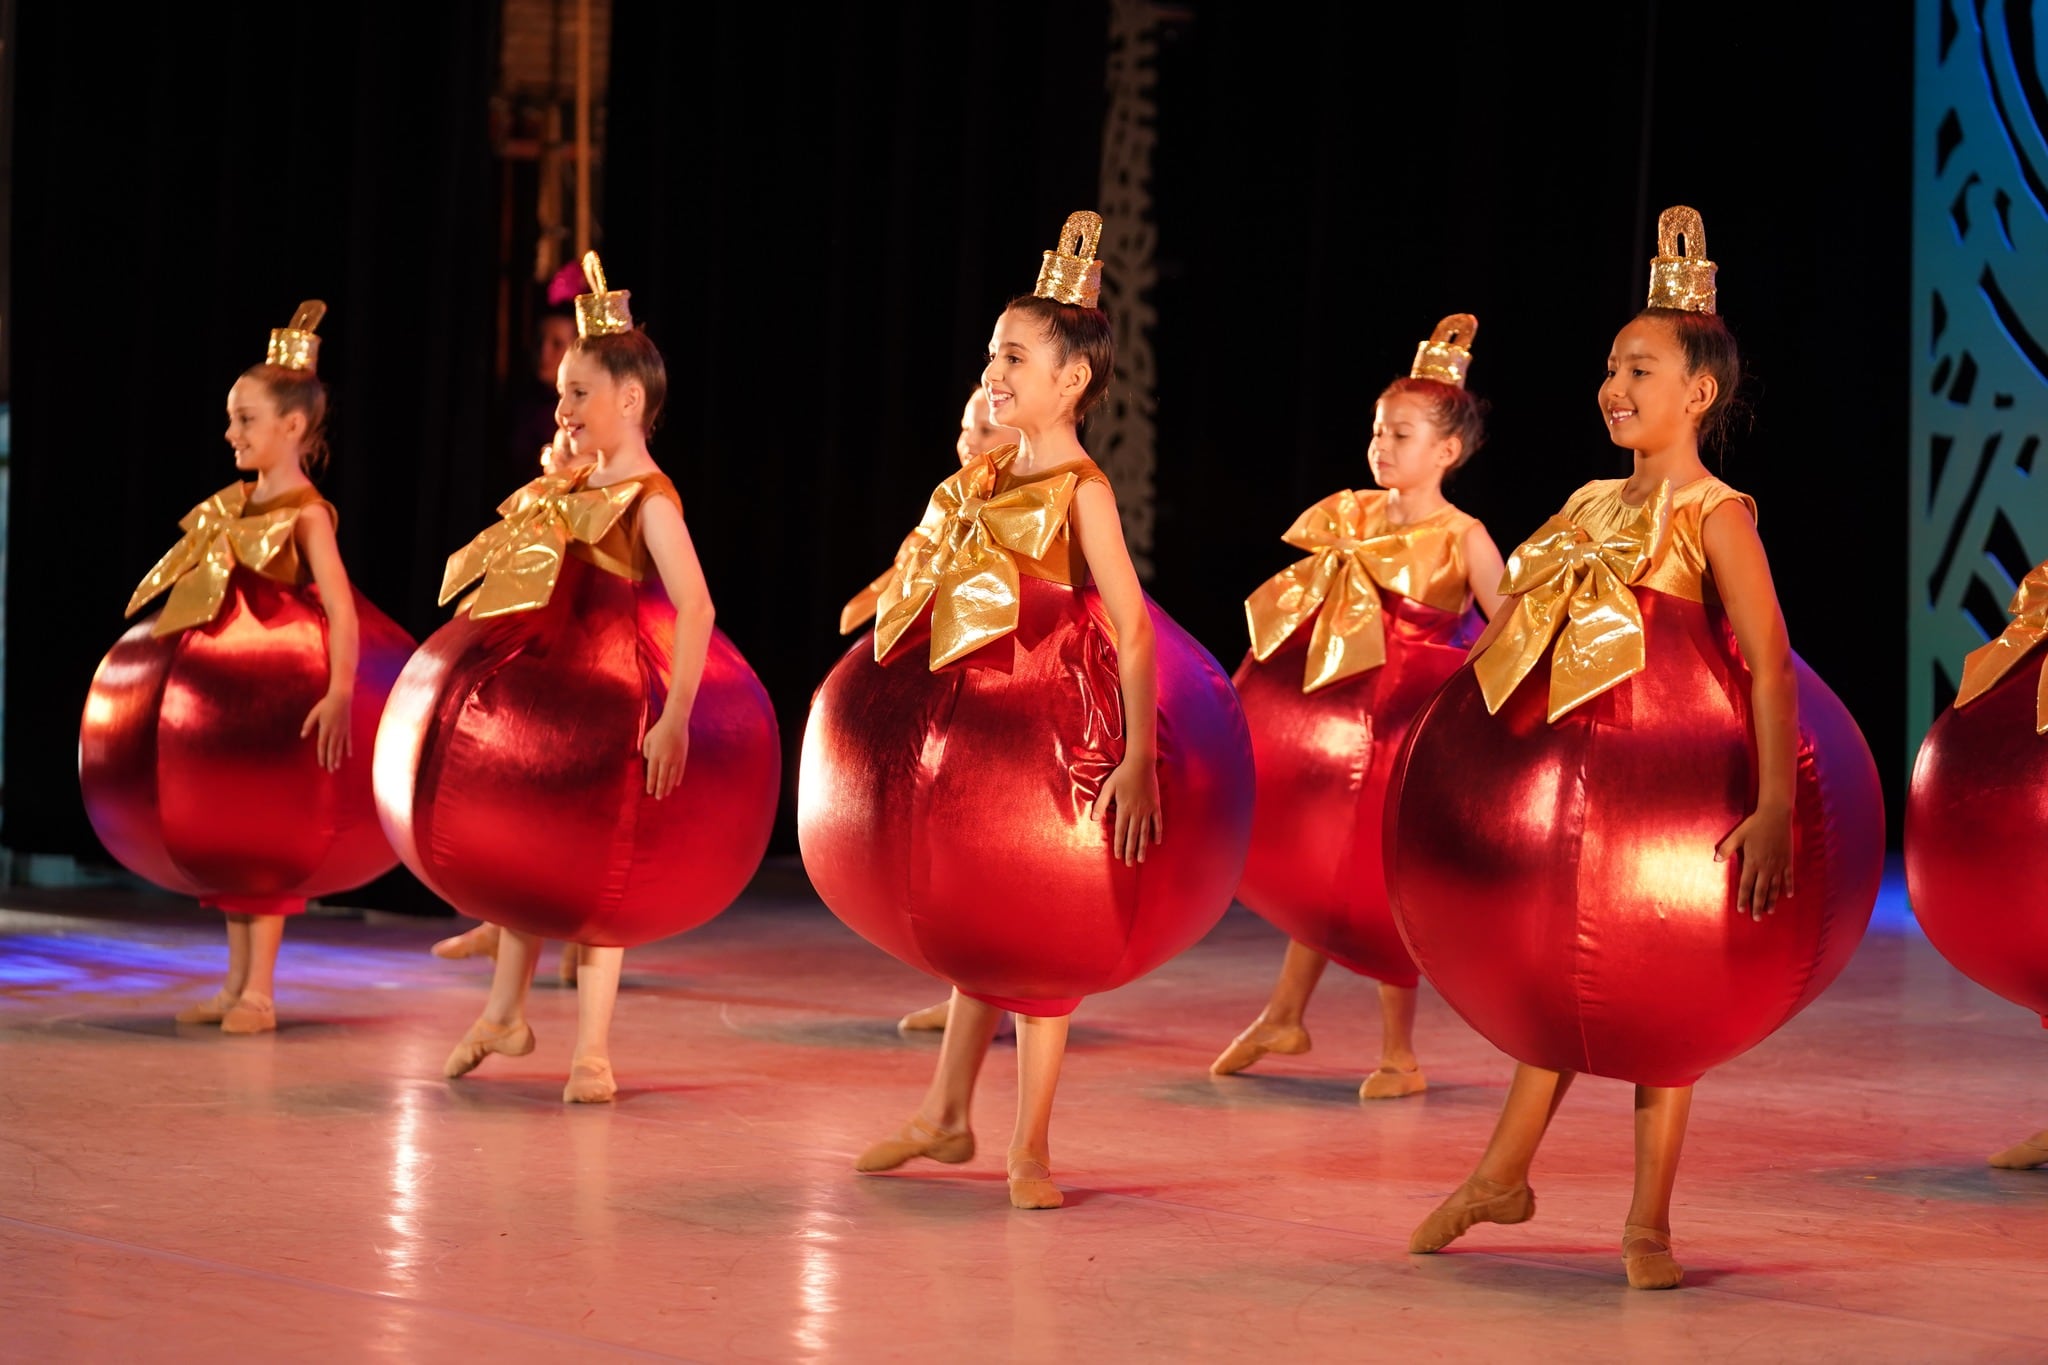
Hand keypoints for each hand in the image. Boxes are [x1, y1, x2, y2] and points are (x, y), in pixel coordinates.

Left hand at [300, 690, 352, 771]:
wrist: (341, 698)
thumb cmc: (325, 704)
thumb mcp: (314, 713)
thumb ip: (308, 725)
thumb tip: (302, 735)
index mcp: (325, 729)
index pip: (322, 745)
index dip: (322, 756)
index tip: (321, 764)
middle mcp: (334, 732)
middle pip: (332, 749)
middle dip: (331, 761)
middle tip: (330, 771)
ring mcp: (342, 731)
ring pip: (340, 747)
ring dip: (338, 758)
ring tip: (337, 767)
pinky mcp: (347, 729)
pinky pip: (348, 741)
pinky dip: (348, 748)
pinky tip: (349, 756)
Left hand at [642, 715, 688, 798]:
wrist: (675, 723)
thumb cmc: (658, 730)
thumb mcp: (647, 740)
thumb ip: (646, 753)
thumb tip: (649, 763)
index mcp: (655, 755)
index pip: (652, 774)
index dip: (651, 784)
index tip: (649, 792)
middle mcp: (665, 759)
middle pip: (662, 778)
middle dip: (660, 789)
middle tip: (658, 798)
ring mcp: (675, 759)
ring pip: (671, 777)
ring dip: (668, 786)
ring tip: (666, 794)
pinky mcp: (683, 757)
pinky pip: (680, 771)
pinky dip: (677, 778)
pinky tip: (675, 784)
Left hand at [1087, 757, 1162, 866]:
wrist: (1141, 763)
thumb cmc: (1122, 774)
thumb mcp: (1108, 787)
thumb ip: (1101, 803)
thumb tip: (1093, 819)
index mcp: (1124, 809)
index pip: (1121, 832)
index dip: (1119, 845)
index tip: (1118, 857)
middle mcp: (1136, 812)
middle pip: (1133, 836)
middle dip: (1130, 851)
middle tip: (1129, 864)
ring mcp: (1147, 810)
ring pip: (1145, 833)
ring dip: (1142, 847)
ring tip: (1141, 859)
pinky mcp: (1156, 806)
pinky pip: (1157, 823)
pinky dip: (1157, 833)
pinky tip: (1155, 843)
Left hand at [1715, 803, 1792, 919]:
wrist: (1776, 815)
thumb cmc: (1754, 825)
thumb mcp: (1737, 835)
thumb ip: (1726, 848)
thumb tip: (1716, 860)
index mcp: (1752, 862)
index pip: (1746, 885)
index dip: (1743, 898)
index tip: (1741, 910)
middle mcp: (1766, 867)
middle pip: (1761, 891)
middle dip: (1757, 905)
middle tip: (1756, 918)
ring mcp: (1778, 865)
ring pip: (1775, 887)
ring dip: (1771, 900)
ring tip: (1769, 912)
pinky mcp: (1788, 860)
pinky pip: (1788, 877)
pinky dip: (1788, 887)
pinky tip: (1787, 896)